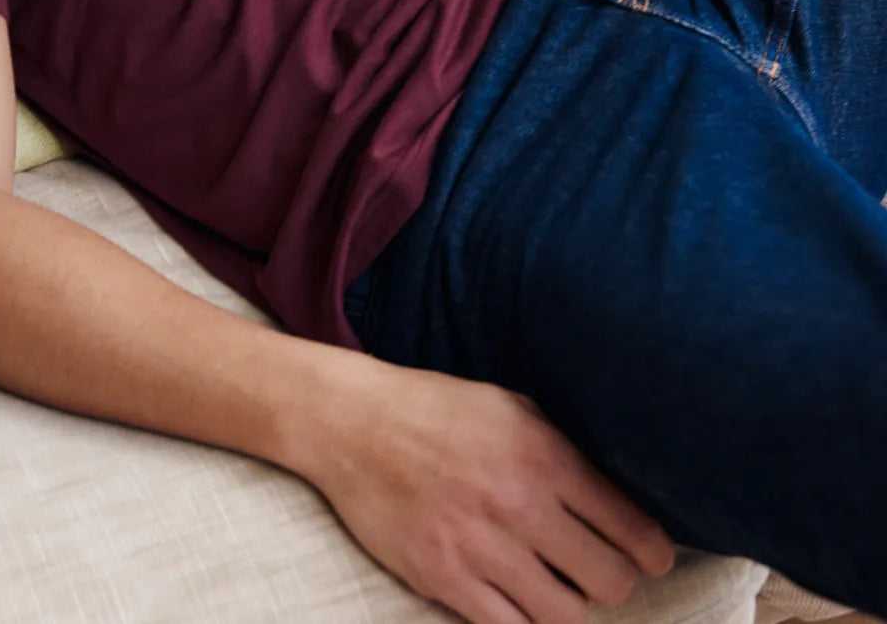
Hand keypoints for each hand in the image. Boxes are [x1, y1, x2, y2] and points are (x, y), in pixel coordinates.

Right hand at [303, 360, 676, 623]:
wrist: (353, 422)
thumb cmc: (434, 407)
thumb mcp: (509, 404)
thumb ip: (560, 446)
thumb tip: (614, 486)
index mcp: (542, 454)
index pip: (629, 526)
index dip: (652, 551)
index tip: (654, 557)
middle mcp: (518, 503)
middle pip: (608, 580)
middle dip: (614, 580)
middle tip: (601, 572)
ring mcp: (480, 547)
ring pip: (565, 615)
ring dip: (570, 605)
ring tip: (559, 588)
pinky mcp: (444, 578)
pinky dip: (522, 621)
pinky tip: (520, 602)